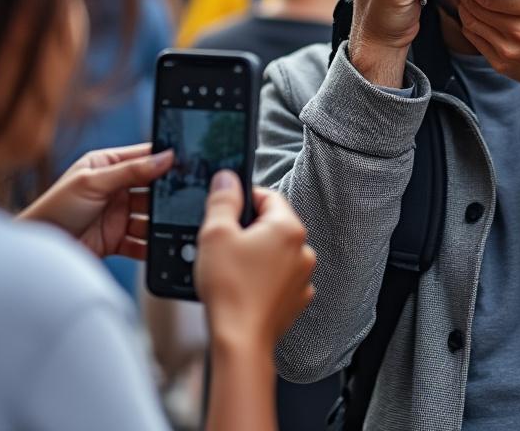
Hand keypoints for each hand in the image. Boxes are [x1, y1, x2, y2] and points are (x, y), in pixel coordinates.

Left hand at [19, 143, 171, 258]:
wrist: (40, 252)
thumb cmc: (54, 209)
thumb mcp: (92, 182)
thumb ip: (131, 170)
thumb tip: (166, 156)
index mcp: (107, 166)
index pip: (145, 157)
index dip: (166, 159)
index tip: (189, 162)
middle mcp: (116, 189)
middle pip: (154, 188)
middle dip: (168, 194)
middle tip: (186, 196)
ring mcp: (119, 215)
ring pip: (152, 217)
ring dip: (162, 222)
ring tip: (175, 224)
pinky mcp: (119, 239)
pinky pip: (144, 242)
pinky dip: (154, 245)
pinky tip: (163, 245)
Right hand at [195, 173, 315, 351]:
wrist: (240, 340)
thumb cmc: (229, 289)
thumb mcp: (215, 234)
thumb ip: (223, 201)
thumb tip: (227, 180)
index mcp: (289, 228)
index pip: (269, 197)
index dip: (243, 198)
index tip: (226, 206)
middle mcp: (303, 250)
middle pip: (273, 225)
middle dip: (248, 230)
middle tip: (222, 243)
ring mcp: (303, 276)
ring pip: (276, 253)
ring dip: (256, 255)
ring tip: (230, 269)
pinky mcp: (296, 298)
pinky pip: (278, 278)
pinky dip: (262, 278)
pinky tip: (242, 287)